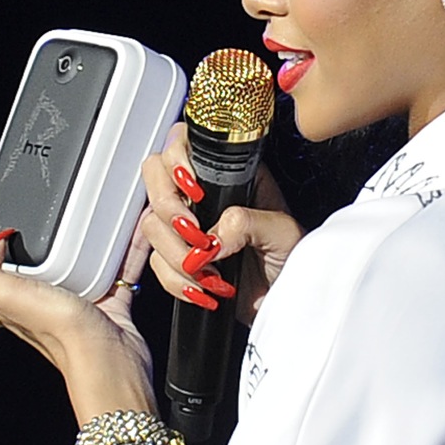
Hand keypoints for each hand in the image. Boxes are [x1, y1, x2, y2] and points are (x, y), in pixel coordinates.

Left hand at [0, 226, 157, 422]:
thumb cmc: (64, 335)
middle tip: (67, 207)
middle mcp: (45, 300)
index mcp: (16, 298)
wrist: (110, 361)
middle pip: (46, 257)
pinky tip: (137, 232)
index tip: (21, 219)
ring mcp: (79, 301)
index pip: (2, 264)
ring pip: (84, 259)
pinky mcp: (110, 303)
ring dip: (94, 237)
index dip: (6, 241)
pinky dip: (128, 249)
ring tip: (104, 211)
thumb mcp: (6, 295)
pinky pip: (118, 268)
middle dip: (56, 232)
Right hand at [141, 125, 303, 322]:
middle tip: (197, 237)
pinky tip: (207, 289)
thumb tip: (211, 236)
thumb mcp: (280, 231)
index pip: (182, 144)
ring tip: (214, 274)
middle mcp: (203, 195)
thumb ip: (245, 223)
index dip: (176, 161)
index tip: (195, 193)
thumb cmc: (292, 258)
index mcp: (229, 175)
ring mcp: (188, 226)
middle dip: (169, 210)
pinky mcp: (180, 259)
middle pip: (154, 179)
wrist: (288, 301)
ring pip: (152, 226)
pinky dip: (179, 282)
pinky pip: (158, 265)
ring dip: (178, 256)